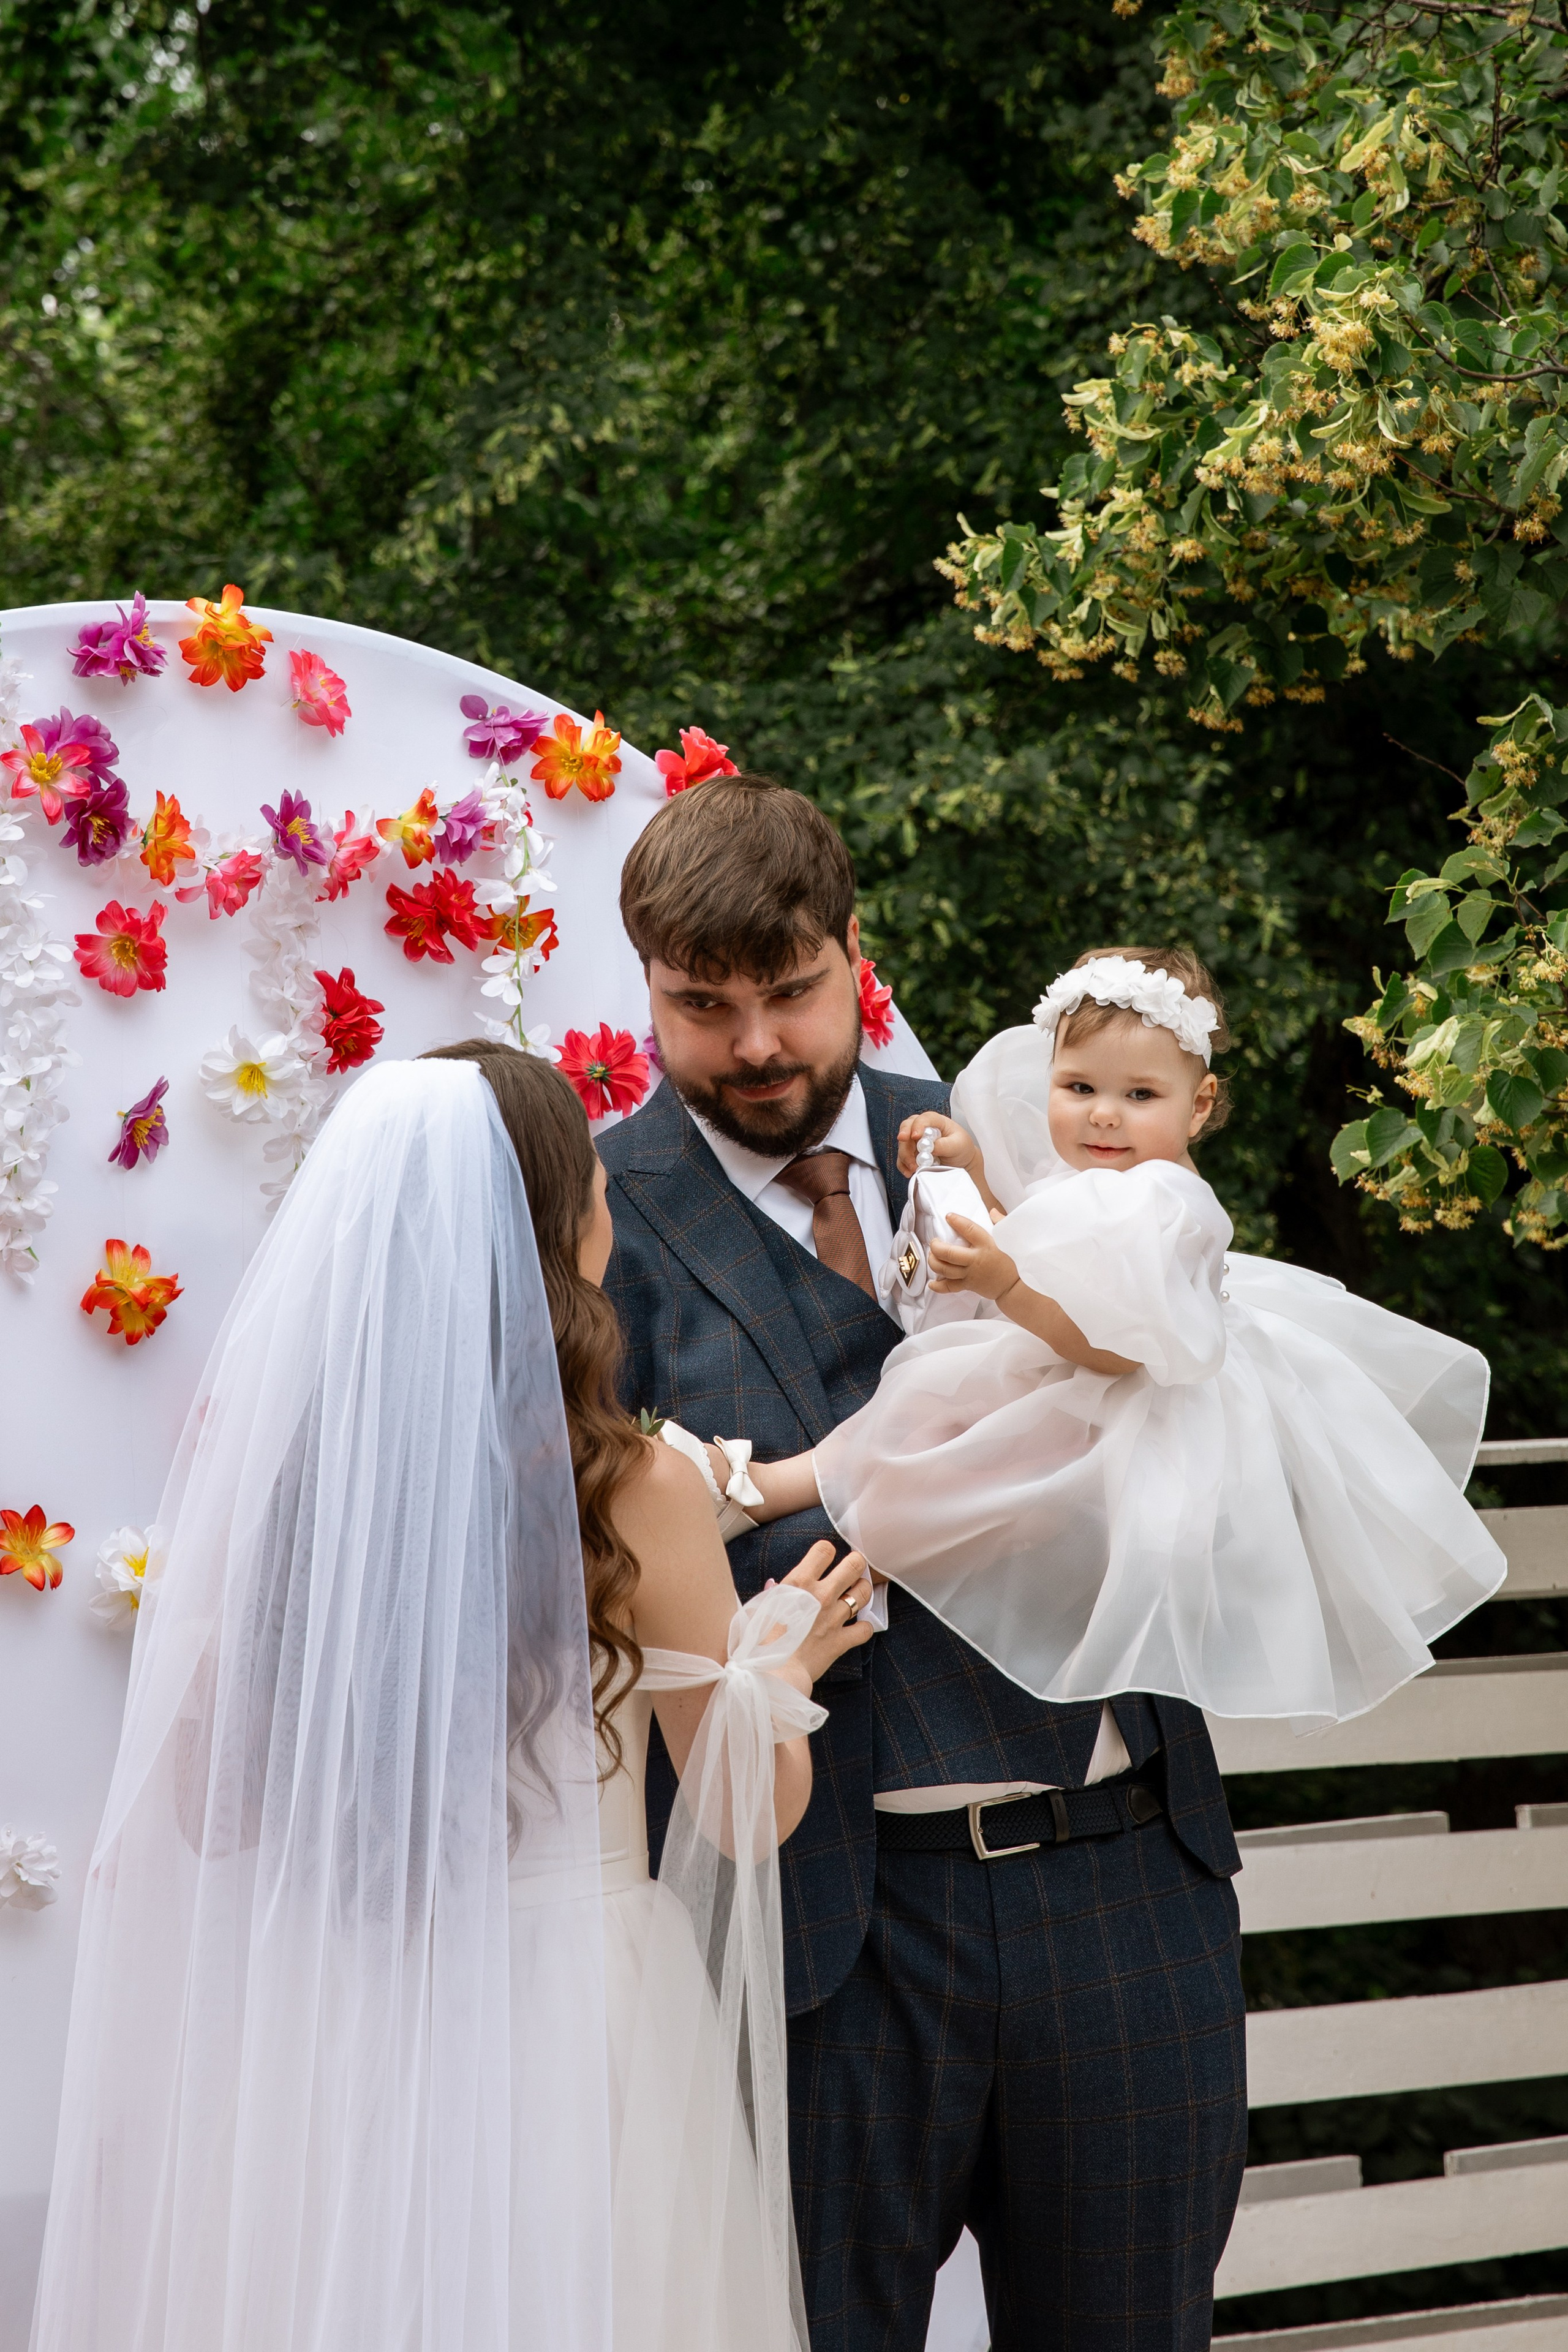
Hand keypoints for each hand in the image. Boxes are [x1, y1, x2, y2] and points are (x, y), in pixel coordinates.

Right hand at [768, 1541, 875, 1689]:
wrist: (772, 1673)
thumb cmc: (759, 1641)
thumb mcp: (759, 1609)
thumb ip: (771, 1594)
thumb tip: (774, 1584)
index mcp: (799, 1582)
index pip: (824, 1550)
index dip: (827, 1551)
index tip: (826, 1557)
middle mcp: (821, 1595)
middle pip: (853, 1565)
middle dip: (856, 1562)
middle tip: (854, 1565)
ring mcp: (834, 1618)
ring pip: (863, 1593)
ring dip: (863, 1590)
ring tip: (858, 1591)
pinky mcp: (841, 1640)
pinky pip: (865, 1629)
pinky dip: (863, 1627)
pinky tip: (857, 1626)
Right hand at [896, 1112, 981, 1179]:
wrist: (961, 1162)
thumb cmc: (961, 1148)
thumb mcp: (958, 1145)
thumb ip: (944, 1145)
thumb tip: (930, 1147)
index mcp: (936, 1121)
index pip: (924, 1119)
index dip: (918, 1126)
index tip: (916, 1136)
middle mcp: (923, 1129)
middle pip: (907, 1128)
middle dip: (905, 1141)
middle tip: (909, 1154)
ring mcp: (916, 1141)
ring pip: (903, 1144)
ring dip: (906, 1157)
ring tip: (915, 1168)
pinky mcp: (912, 1154)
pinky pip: (902, 1158)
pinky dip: (903, 1165)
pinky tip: (909, 1172)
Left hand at [928, 1211, 1019, 1300]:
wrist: (1016, 1286)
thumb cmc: (1014, 1261)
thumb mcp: (1010, 1239)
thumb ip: (1001, 1223)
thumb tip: (992, 1211)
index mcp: (986, 1245)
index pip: (969, 1229)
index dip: (956, 1221)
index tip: (948, 1216)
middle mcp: (976, 1259)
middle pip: (948, 1253)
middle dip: (936, 1246)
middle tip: (934, 1242)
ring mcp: (970, 1274)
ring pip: (945, 1269)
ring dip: (934, 1262)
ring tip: (932, 1255)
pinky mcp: (968, 1286)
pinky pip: (949, 1287)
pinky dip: (938, 1286)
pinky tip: (932, 1283)